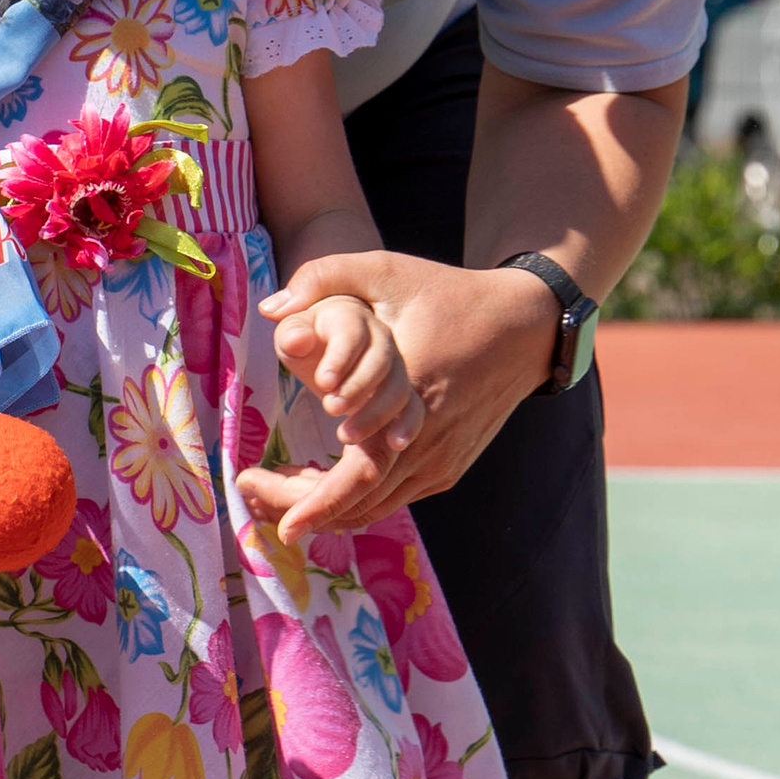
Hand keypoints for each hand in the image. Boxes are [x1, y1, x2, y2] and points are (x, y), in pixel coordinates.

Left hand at [239, 249, 556, 542]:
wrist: (525, 325)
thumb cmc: (450, 296)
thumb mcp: (387, 270)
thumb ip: (324, 277)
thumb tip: (271, 310)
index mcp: (407, 403)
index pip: (354, 477)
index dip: (309, 501)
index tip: (258, 498)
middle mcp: (426, 444)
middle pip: (357, 504)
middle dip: (302, 508)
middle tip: (254, 492)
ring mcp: (441, 462)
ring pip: (375, 507)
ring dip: (327, 508)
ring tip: (278, 489)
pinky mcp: (449, 467)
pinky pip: (395, 497)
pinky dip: (357, 499)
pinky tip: (322, 481)